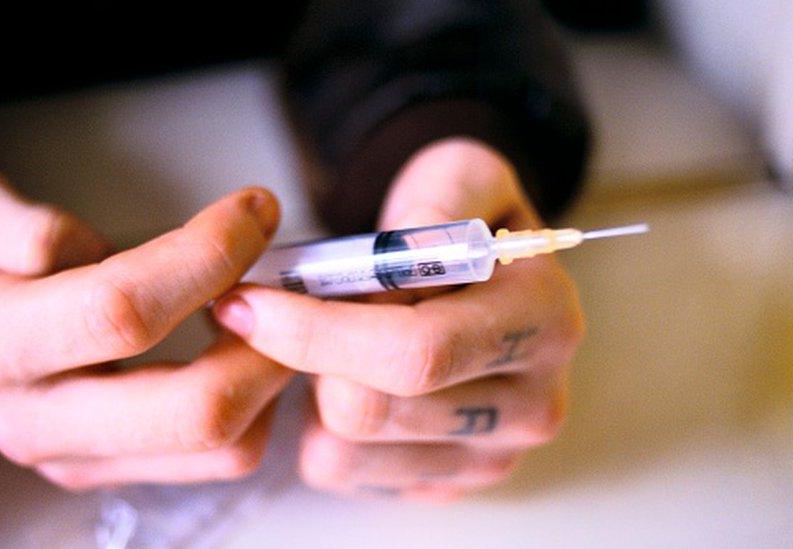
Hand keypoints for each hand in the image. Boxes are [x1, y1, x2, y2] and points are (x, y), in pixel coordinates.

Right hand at [0, 161, 291, 489]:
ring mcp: (80, 455)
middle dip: (266, 339)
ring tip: (273, 310)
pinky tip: (247, 345)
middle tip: (289, 279)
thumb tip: (79, 247)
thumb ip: (5, 217)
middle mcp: (36, 421)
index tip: (253, 210)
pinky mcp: (114, 467)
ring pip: (219, 447)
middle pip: (191, 410)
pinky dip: (258, 404)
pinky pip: (217, 457)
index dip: (205, 255)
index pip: (122, 309)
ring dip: (271, 376)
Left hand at [213, 138, 583, 501]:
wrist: (477, 272)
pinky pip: (342, 471)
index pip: (417, 350)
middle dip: (304, 357)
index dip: (317, 331)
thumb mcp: (460, 176)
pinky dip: (318, 426)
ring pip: (344, 447)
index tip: (248, 302)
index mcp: (544, 318)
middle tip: (271, 314)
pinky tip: (341, 379)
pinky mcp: (445, 485)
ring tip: (328, 338)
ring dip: (310, 389)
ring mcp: (491, 456)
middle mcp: (533, 402)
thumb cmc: (456, 222)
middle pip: (370, 410)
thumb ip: (441, 200)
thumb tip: (402, 247)